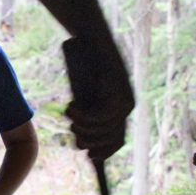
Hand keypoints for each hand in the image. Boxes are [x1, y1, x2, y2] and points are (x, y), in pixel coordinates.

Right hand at [63, 36, 133, 160]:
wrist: (90, 39)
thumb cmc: (84, 66)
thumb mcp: (85, 94)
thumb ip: (86, 115)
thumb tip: (82, 143)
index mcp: (121, 108)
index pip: (118, 139)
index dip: (104, 151)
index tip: (88, 155)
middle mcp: (127, 105)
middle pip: (112, 137)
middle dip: (90, 140)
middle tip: (73, 131)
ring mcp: (125, 98)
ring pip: (105, 127)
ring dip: (83, 126)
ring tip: (68, 114)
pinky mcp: (118, 90)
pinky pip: (102, 114)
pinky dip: (85, 116)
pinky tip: (72, 108)